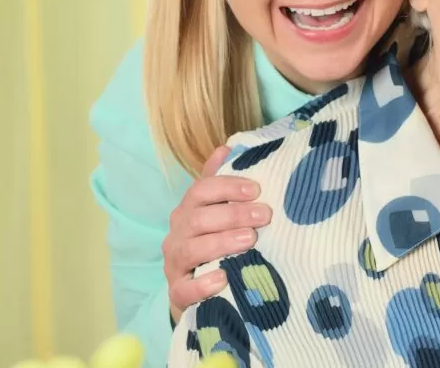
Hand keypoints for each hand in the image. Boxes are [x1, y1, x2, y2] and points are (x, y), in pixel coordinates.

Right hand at [163, 145, 271, 321]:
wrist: (196, 287)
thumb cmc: (213, 240)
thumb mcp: (218, 210)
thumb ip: (221, 182)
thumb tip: (226, 148)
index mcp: (188, 210)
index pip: (201, 191)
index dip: (227, 187)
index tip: (256, 189)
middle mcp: (177, 234)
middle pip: (198, 219)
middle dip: (233, 215)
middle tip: (264, 215)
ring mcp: (175, 263)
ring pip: (191, 250)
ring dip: (221, 243)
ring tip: (250, 240)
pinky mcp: (177, 292)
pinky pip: (183, 289)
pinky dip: (202, 285)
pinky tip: (222, 278)